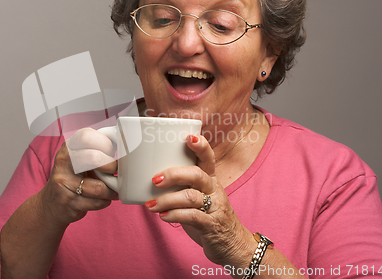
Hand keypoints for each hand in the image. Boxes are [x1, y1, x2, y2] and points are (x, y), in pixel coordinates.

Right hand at [39, 128, 118, 227]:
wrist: (52, 204)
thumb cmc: (75, 178)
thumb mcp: (80, 158)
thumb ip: (97, 149)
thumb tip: (126, 143)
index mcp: (69, 146)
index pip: (87, 136)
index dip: (105, 144)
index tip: (110, 152)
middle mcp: (63, 161)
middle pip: (94, 158)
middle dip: (111, 167)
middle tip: (113, 172)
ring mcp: (63, 182)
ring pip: (99, 187)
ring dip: (111, 191)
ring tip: (111, 190)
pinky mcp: (67, 201)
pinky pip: (97, 202)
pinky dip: (104, 202)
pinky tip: (101, 199)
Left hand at [144, 135, 253, 267]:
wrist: (232, 245)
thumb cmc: (209, 216)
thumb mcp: (198, 196)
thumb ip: (181, 185)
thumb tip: (149, 178)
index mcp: (210, 179)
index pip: (208, 158)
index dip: (200, 146)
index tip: (188, 137)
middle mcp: (214, 190)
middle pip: (196, 174)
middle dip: (173, 174)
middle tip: (154, 180)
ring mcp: (214, 207)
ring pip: (191, 197)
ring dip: (167, 199)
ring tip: (150, 205)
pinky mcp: (211, 226)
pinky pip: (192, 217)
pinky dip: (175, 215)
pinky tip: (163, 216)